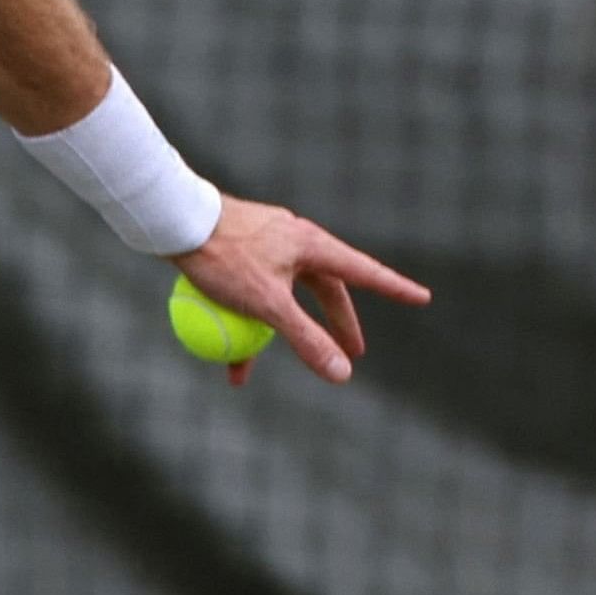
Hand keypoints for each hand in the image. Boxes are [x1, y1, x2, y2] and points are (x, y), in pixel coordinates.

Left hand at [174, 196, 432, 386]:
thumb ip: (306, 339)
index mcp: (311, 245)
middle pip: (324, 288)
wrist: (173, 220)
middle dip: (335, 322)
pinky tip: (222, 357)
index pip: (364, 272)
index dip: (394, 288)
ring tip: (259, 366)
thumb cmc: (224, 258)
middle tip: (351, 352)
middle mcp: (293, 241)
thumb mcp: (267, 305)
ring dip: (274, 333)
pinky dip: (239, 322)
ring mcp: (265, 244)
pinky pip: (249, 292)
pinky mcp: (237, 252)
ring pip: (281, 295)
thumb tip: (343, 374)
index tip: (422, 297)